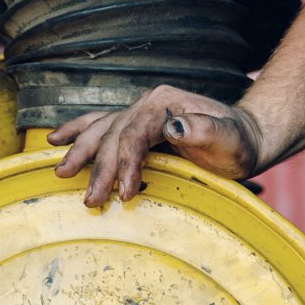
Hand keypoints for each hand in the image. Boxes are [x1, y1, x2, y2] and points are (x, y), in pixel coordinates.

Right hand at [46, 86, 266, 208]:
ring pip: (102, 130)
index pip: (134, 134)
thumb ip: (204, 130)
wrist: (246, 136)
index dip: (125, 164)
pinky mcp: (138, 124)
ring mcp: (141, 112)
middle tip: (90, 201)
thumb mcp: (229, 139)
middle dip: (99, 168)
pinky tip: (58, 140)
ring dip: (81, 151)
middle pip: (114, 135)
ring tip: (62, 172)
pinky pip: (103, 126)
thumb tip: (174, 126)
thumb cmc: (238, 142)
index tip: (124, 194)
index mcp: (165, 102)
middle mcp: (148, 103)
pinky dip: (80, 132)